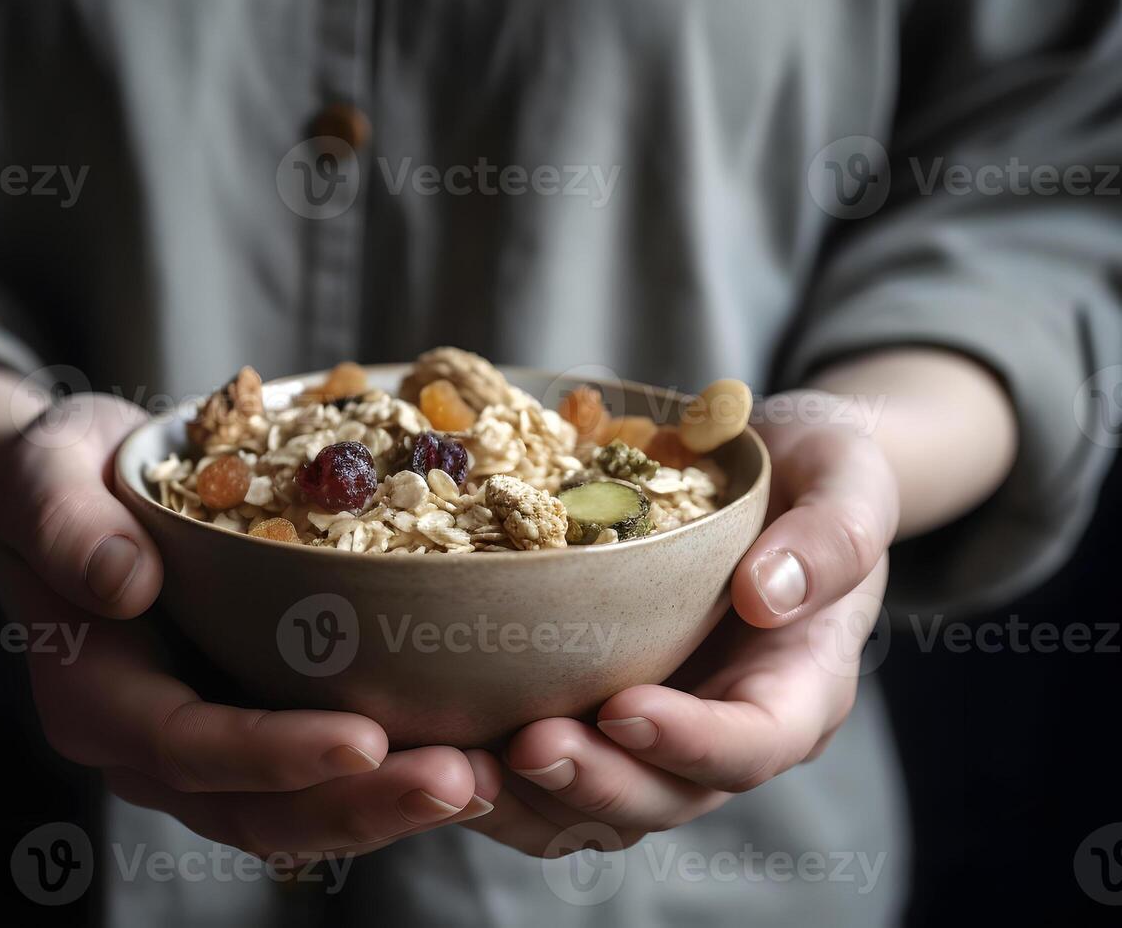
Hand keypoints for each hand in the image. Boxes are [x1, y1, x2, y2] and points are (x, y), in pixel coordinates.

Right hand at [0, 391, 494, 859]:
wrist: (71, 495)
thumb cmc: (60, 478)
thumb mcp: (45, 474)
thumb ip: (64, 524)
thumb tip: (126, 581)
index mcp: (95, 699)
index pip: (187, 745)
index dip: (272, 753)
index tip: (363, 738)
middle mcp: (150, 746)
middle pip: (256, 807)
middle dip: (361, 802)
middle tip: (463, 779)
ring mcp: (207, 748)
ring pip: (298, 810)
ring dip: (391, 803)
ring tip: (486, 776)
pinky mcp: (254, 724)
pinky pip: (320, 775)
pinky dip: (389, 772)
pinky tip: (469, 749)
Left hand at [465, 395, 897, 854]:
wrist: (772, 472)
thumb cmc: (819, 476)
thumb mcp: (848, 483)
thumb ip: (830, 538)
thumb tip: (766, 596)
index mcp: (799, 688)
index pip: (754, 744)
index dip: (691, 743)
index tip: (624, 707)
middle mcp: (726, 727)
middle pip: (665, 796)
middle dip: (592, 783)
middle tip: (523, 746)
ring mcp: (659, 728)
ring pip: (595, 807)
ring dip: (524, 800)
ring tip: (452, 771)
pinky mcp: (598, 709)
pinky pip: (546, 769)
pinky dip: (491, 772)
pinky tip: (430, 747)